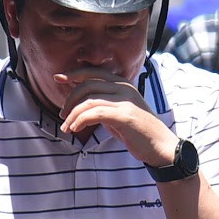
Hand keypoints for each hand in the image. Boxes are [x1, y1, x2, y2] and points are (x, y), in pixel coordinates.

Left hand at [54, 69, 177, 168]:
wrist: (160, 146)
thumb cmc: (137, 131)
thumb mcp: (119, 111)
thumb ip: (103, 103)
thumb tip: (80, 101)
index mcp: (123, 84)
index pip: (94, 72)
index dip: (74, 73)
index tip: (58, 77)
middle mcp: (124, 88)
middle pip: (87, 85)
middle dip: (70, 100)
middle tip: (63, 115)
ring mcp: (125, 100)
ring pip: (88, 101)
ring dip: (72, 115)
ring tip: (67, 127)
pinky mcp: (124, 115)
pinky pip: (94, 113)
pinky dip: (80, 120)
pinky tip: (75, 129)